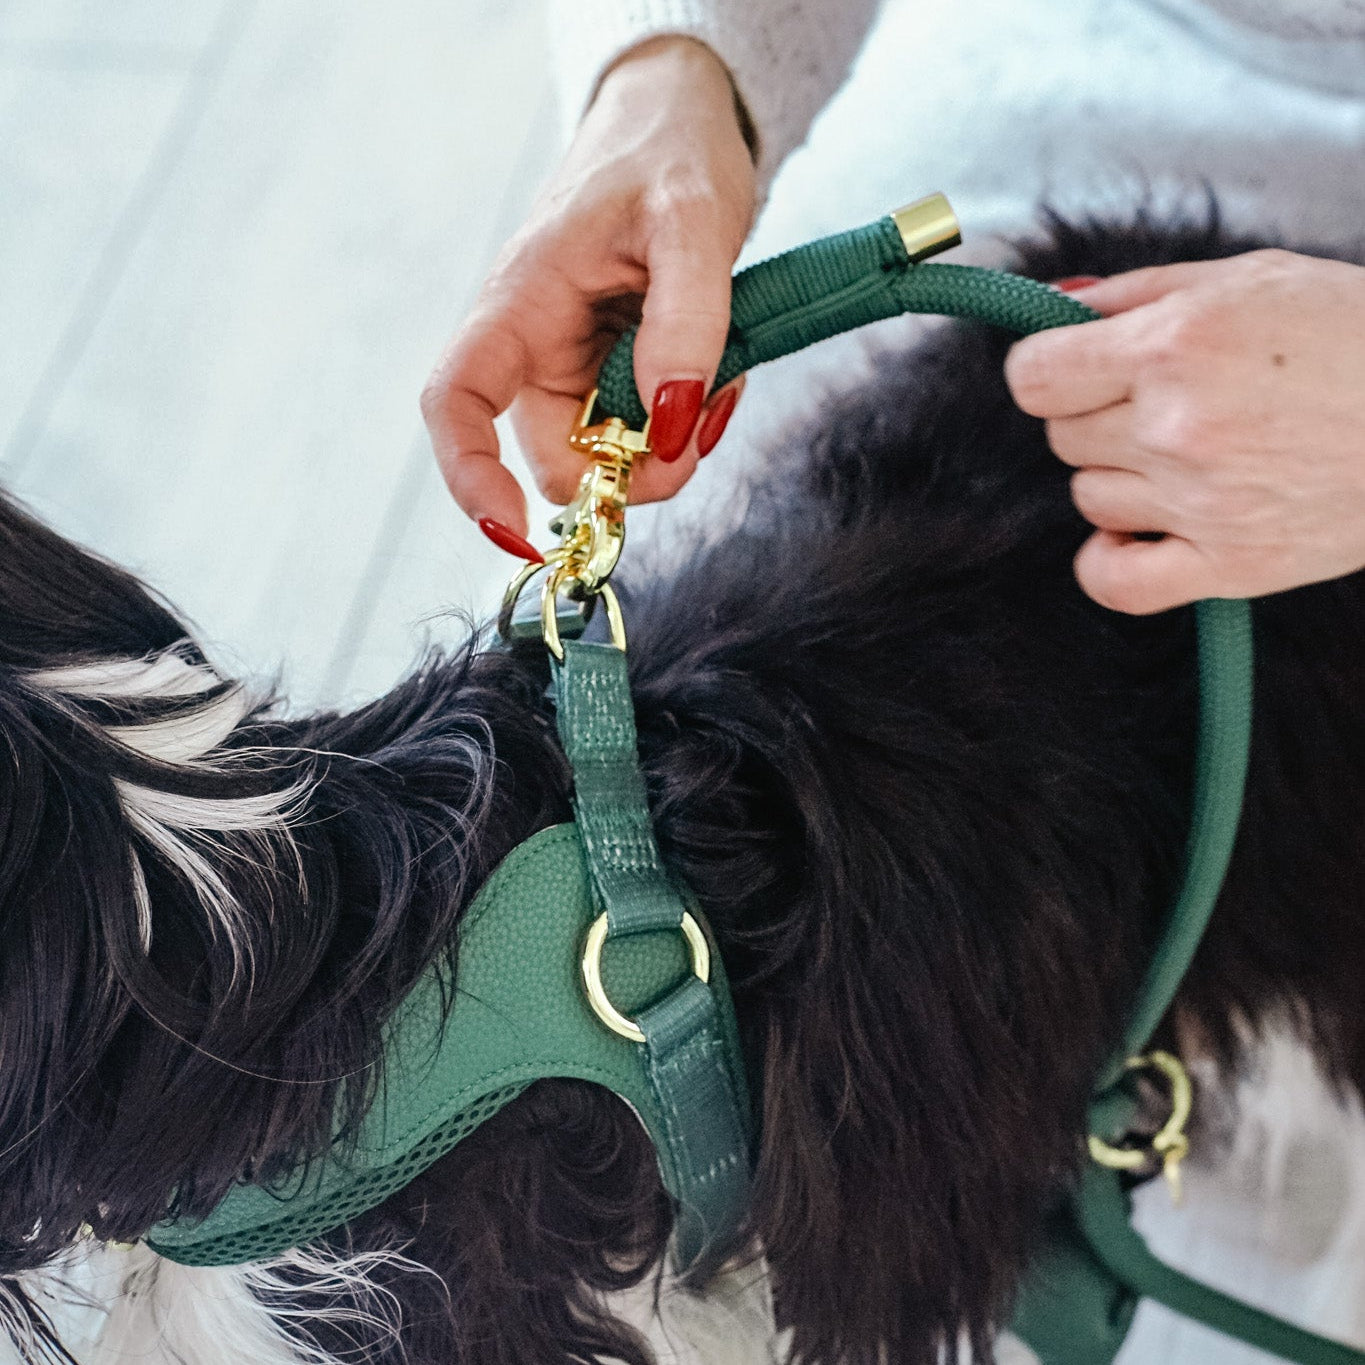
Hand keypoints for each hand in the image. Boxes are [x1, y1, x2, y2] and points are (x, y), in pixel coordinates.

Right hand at [421, 36, 755, 546]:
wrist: (681, 124)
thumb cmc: (667, 151)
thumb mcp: (691, 219)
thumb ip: (686, 322)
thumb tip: (667, 425)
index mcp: (519, 305)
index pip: (454, 402)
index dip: (469, 477)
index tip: (518, 530)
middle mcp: (538, 350)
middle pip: (560, 461)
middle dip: (632, 473)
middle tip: (697, 433)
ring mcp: (580, 368)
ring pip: (613, 456)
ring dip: (674, 444)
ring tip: (721, 376)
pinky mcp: (620, 376)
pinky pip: (650, 431)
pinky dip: (690, 422)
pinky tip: (720, 373)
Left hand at [1004, 250, 1364, 612]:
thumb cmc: (1354, 334)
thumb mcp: (1249, 279)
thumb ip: (1135, 293)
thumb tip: (1051, 308)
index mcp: (1176, 345)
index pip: (1033, 378)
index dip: (1046, 370)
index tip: (1072, 370)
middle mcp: (1177, 426)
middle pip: (1062, 436)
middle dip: (1099, 415)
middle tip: (1169, 403)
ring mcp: (1200, 502)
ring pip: (1088, 496)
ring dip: (1121, 477)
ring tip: (1193, 455)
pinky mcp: (1230, 565)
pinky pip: (1112, 581)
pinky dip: (1110, 559)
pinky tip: (1142, 530)